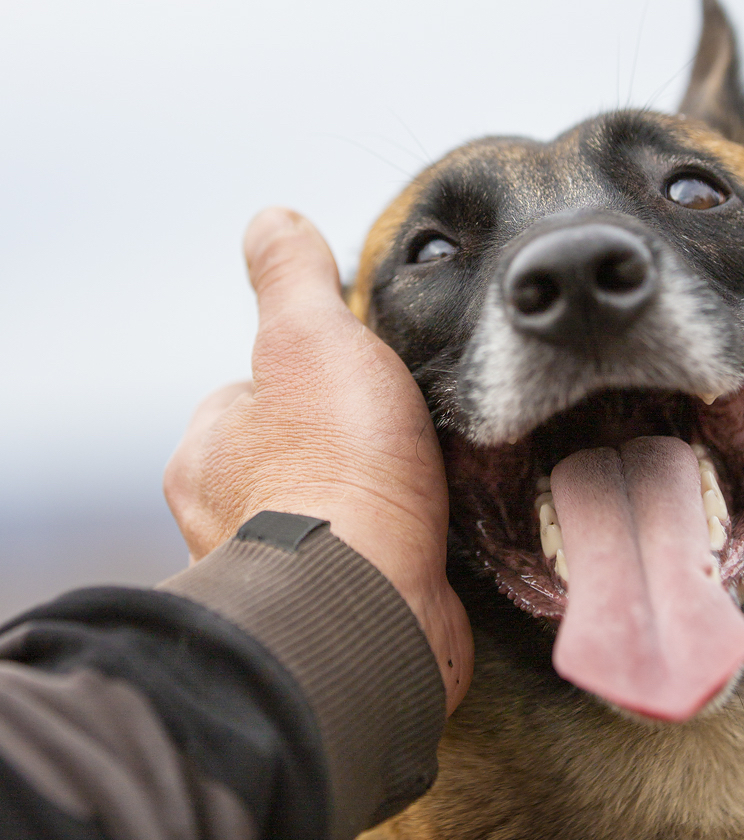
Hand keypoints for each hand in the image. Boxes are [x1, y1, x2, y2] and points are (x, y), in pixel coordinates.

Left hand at [164, 207, 472, 713]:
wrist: (371, 608)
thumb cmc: (334, 468)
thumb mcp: (312, 336)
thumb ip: (294, 276)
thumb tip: (271, 219)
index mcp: (207, 454)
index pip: (250, 393)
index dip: (310, 373)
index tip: (359, 373)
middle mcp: (226, 522)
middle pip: (295, 453)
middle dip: (346, 439)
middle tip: (405, 428)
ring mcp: (281, 578)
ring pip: (333, 512)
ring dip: (377, 496)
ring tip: (433, 479)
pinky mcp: (336, 620)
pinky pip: (371, 566)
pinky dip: (401, 549)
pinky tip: (440, 534)